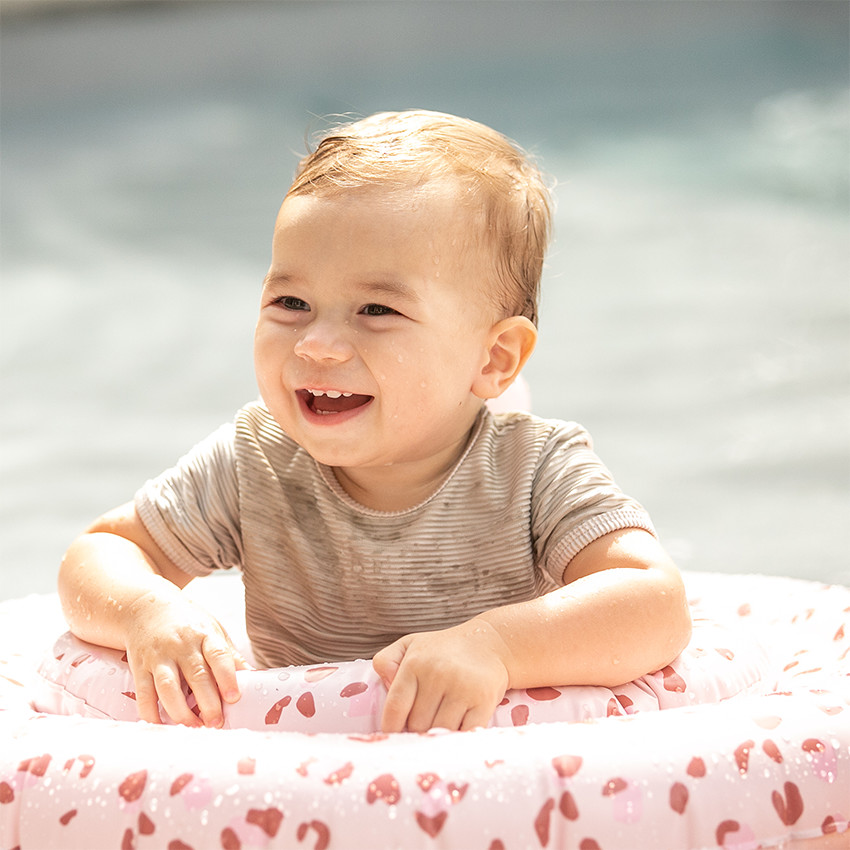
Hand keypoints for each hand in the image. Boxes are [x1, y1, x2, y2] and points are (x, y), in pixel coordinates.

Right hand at [123, 591, 248, 727]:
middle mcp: (181, 645)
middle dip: (207, 703)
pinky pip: (144, 694)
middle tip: (217, 723)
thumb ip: (229, 655)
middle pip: (196, 676)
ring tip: (193, 727)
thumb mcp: (212, 630)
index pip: (218, 655)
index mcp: (204, 634)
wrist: (146, 608)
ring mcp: (159, 657)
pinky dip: (151, 713)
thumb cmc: (187, 623)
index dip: (226, 677)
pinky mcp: (140, 668)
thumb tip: (252, 677)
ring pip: (168, 687)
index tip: (234, 698)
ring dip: (180, 712)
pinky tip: (162, 725)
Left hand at [372, 619, 510, 732]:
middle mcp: (437, 674)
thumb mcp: (410, 644)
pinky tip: (457, 732)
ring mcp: (462, 688)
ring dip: (438, 736)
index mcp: (415, 663)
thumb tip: (386, 685)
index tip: (393, 736)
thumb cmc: (444, 649)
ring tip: (438, 729)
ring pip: (440, 731)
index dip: (391, 727)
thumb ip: (386, 660)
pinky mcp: (484, 700)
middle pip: (417, 724)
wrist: (490, 643)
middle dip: (417, 731)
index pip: (396, 706)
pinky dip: (459, 738)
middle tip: (421, 728)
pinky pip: (465, 733)